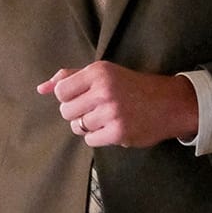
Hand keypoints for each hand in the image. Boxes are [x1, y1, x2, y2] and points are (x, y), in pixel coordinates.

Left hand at [36, 61, 199, 147]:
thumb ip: (70, 78)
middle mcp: (104, 90)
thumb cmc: (131, 86)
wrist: (170, 103)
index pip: (61, 91)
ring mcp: (111, 112)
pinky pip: (90, 140)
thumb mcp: (103, 73)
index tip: (83, 97)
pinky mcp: (118, 133)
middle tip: (96, 109)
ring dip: (88, 125)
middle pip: (66, 111)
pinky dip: (98, 137)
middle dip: (77, 113)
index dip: (68, 98)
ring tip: (106, 118)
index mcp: (98, 72)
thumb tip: (41, 88)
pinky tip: (113, 127)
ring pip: (77, 126)